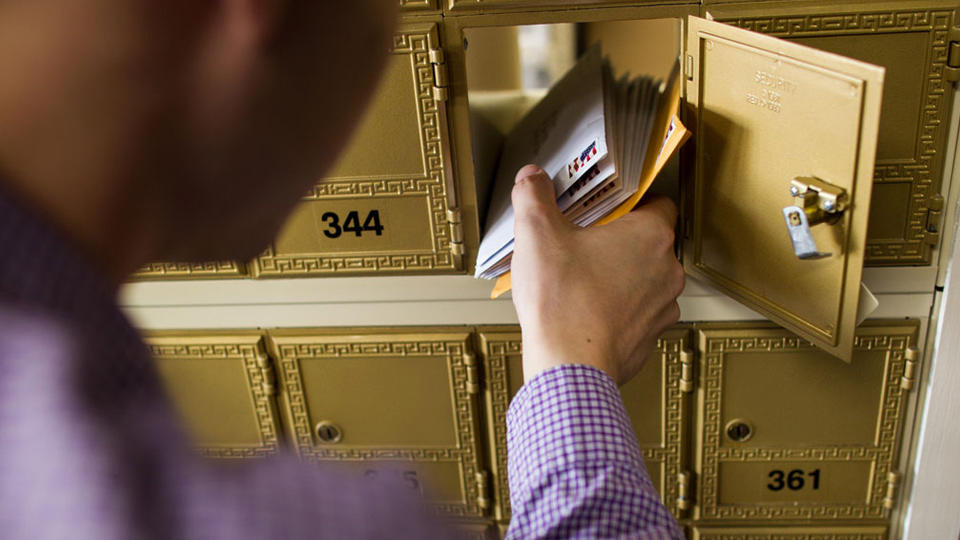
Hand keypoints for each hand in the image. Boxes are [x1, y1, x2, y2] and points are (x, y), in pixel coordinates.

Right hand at [510, 164, 683, 384]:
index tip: (606, 207)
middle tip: (585, 243)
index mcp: (651, 235)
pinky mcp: (650, 338)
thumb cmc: (562, 301)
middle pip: (650, 243)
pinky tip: (586, 311)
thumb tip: (531, 178)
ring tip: (582, 281)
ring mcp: (663, 308)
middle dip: (620, 242)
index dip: (631, 202)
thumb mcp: (537, 234)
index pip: (659, 203)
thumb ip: (534, 196)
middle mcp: (667, 270)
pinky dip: (617, 311)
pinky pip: (637, 314)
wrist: (569, 366)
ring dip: (621, 278)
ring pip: (645, 280)